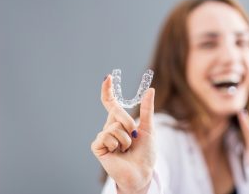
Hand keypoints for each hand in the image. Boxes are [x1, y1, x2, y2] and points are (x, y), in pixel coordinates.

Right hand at [91, 75, 155, 193]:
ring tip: (126, 149)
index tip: (108, 77)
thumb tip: (150, 90)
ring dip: (126, 138)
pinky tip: (117, 153)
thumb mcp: (149, 128)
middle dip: (129, 122)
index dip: (108, 90)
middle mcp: (110, 127)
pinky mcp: (98, 146)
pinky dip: (116, 144)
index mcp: (120, 122)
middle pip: (116, 111)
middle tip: (134, 135)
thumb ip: (147, 109)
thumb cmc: (145, 153)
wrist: (142, 172)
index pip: (111, 103)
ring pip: (113, 126)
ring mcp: (103, 137)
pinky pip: (106, 136)